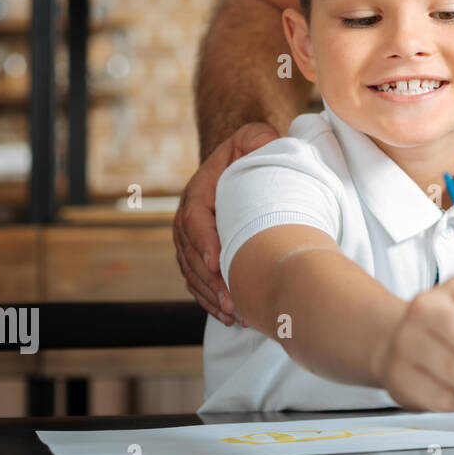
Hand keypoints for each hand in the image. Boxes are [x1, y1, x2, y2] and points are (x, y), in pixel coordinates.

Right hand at [173, 121, 279, 324]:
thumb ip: (258, 138)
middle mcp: (188, 218)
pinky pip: (198, 282)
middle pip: (191, 254)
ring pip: (192, 273)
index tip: (215, 262)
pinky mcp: (200, 256)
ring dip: (210, 296)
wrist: (241, 165)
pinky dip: (210, 300)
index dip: (203, 242)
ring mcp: (192, 240)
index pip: (195, 219)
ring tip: (234, 315)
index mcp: (198, 192)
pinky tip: (229, 317)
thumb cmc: (251, 154)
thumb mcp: (255, 137)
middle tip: (232, 301)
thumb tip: (265, 143)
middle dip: (210, 281)